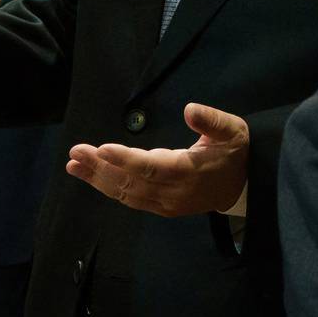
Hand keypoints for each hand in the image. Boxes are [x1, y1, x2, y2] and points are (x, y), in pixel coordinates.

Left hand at [66, 102, 249, 216]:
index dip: (125, 159)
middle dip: (100, 167)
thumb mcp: (232, 129)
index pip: (151, 167)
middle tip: (75, 153)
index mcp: (189, 170)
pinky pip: (131, 199)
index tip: (101, 148)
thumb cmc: (234, 151)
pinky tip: (92, 177)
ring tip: (74, 165)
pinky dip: (109, 188)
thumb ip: (211, 120)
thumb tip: (189, 109)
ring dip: (98, 180)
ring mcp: (165, 203)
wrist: (243, 185)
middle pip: (131, 182)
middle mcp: (173, 191)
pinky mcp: (161, 207)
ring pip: (126, 193)